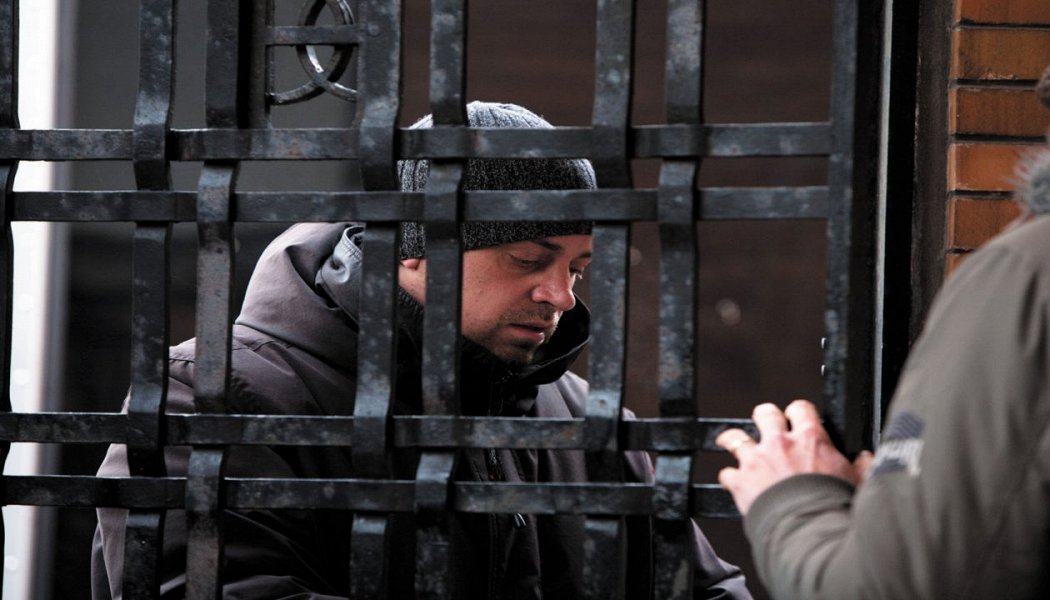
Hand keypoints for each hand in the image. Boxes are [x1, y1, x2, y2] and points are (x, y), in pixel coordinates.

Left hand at [716, 399, 872, 515]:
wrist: (809, 533)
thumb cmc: (834, 510)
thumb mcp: (857, 484)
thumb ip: (861, 467)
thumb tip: (866, 458)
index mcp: (810, 440)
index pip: (800, 408)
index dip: (797, 414)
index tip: (797, 421)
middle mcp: (780, 444)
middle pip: (765, 413)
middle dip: (765, 419)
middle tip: (767, 428)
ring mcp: (756, 461)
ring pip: (735, 437)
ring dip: (735, 441)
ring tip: (734, 444)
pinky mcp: (740, 482)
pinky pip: (727, 473)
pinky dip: (731, 479)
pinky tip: (736, 485)